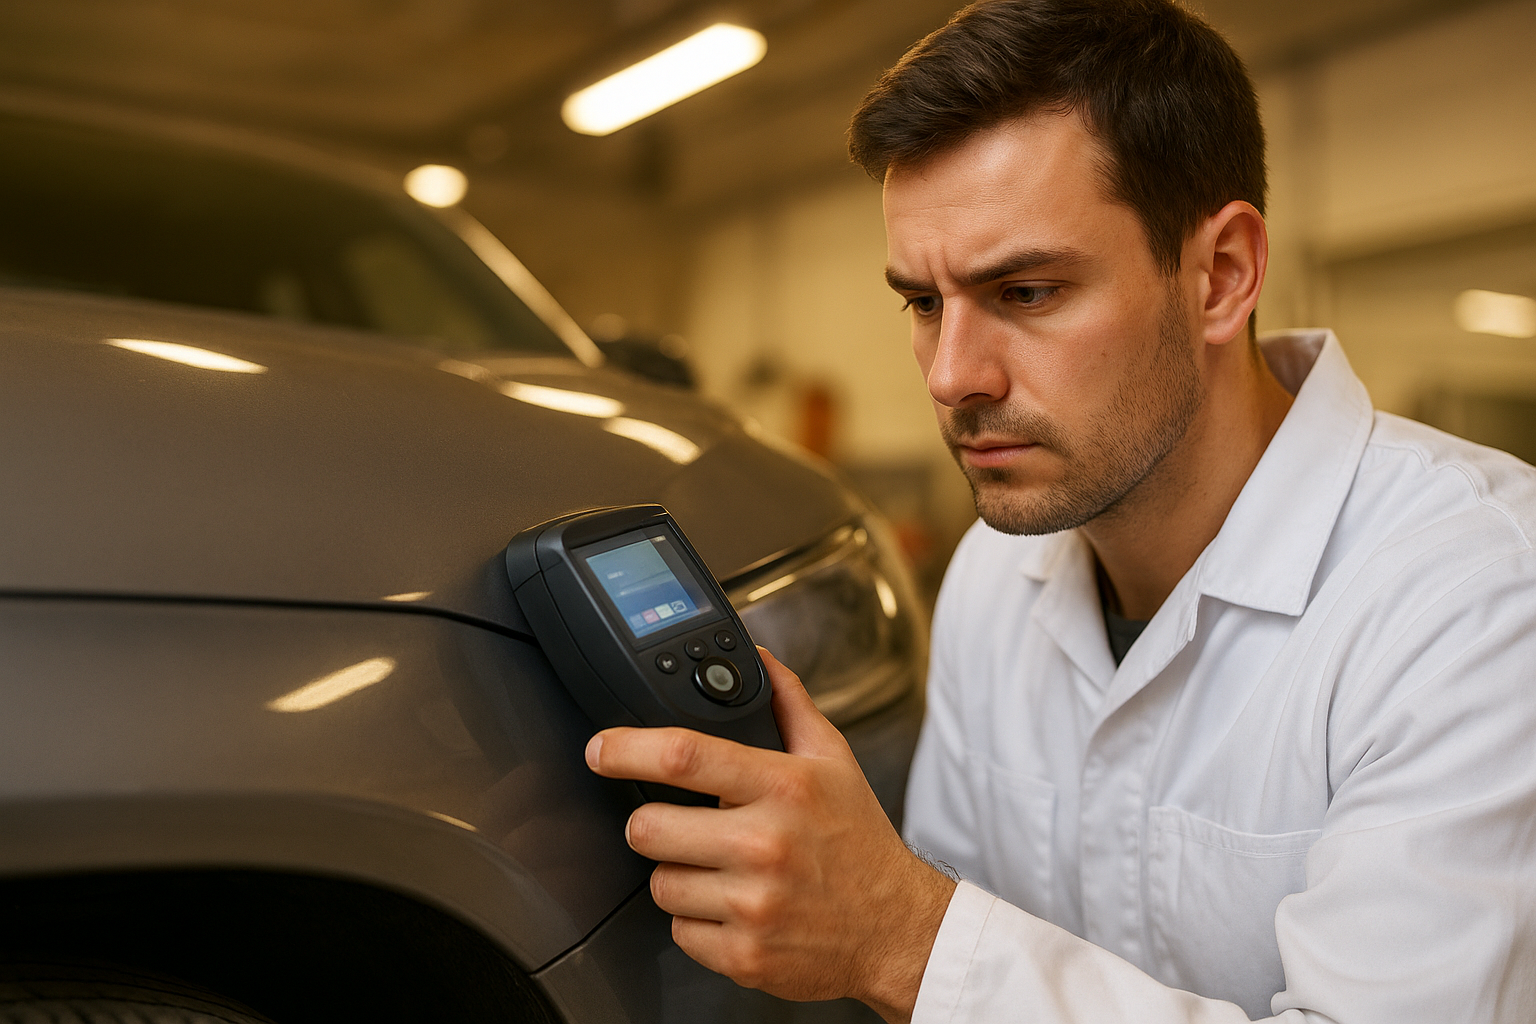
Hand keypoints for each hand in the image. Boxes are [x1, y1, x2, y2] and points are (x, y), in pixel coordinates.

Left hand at [584, 648, 955, 1021]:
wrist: (897, 928)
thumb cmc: (859, 842)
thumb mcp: (834, 761)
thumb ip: (788, 704)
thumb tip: (757, 657)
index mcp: (783, 786)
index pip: (685, 756)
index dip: (627, 749)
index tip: (601, 750)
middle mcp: (765, 843)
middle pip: (649, 828)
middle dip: (655, 825)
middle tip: (684, 827)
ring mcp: (753, 904)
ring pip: (660, 884)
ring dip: (680, 876)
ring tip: (722, 870)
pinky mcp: (744, 955)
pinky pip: (680, 931)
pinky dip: (698, 922)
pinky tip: (734, 907)